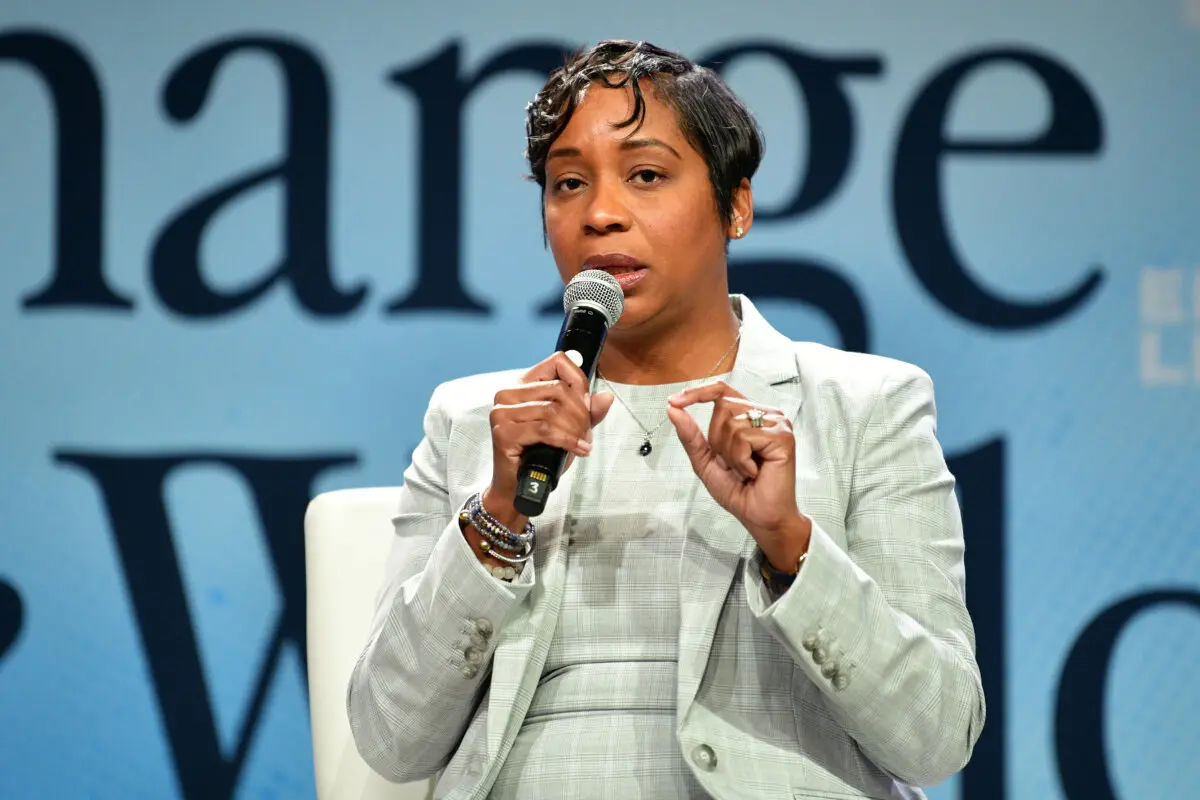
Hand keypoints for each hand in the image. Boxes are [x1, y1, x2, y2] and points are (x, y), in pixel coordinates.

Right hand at [483, 352, 613, 527]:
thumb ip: (587, 413)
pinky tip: (578, 450)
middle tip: (585, 433)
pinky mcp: (504, 432)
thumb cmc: (540, 456)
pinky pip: (546, 430)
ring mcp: (502, 412)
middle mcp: (508, 393)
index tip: (586, 405)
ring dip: (575, 430)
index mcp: (523, 385)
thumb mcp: (569, 429)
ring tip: (581, 444)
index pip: (558, 361)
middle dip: (581, 413)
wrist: (519, 487)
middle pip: (559, 388)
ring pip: (553, 410)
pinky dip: (567, 441)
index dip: (579, 381)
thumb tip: (606, 397)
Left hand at [666, 382, 810, 568]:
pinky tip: (755, 472)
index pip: (721, 390)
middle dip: (718, 440)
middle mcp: (765, 415)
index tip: (674, 401)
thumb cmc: (740, 491)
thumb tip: (673, 409)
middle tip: (734, 463)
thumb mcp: (705, 461)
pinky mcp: (783, 436)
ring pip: (732, 423)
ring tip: (746, 470)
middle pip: (723, 406)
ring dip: (731, 454)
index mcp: (749, 415)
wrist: (760, 517)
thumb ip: (690, 435)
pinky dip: (742, 460)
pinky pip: (745, 437)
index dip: (697, 392)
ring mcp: (777, 424)